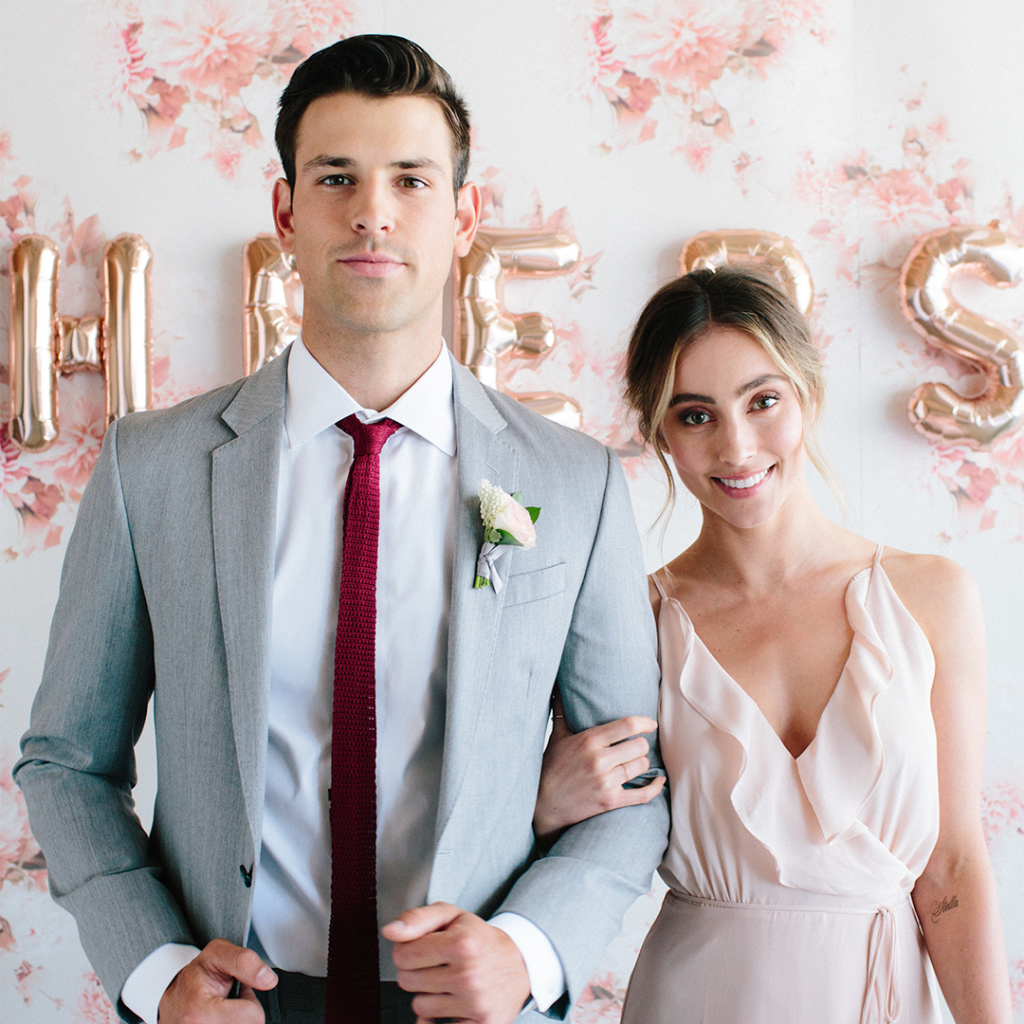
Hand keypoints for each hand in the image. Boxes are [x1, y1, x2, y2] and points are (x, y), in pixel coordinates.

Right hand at [157, 939, 276, 1022]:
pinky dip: (235, 1022)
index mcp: (200, 1015)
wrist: (172, 999)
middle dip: (245, 1014)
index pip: (253, 1017)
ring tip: (225, 1012)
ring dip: (240, 1020)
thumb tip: (268, 979)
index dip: (249, 1000)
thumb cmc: (194, 977)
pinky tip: (224, 1019)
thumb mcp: (217, 953)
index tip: (235, 992)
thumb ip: (244, 961)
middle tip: (229, 1003)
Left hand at [383, 902, 529, 1023]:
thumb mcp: (451, 916)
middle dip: (415, 972)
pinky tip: (451, 1004)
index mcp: (461, 944)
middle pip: (406, 981)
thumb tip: (390, 931)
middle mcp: (469, 975)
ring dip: (428, 995)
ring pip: (419, 1006)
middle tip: (436, 964)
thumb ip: (417, 918)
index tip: (421, 948)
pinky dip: (437, 1019)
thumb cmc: (478, 939)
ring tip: (447, 982)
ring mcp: (475, 1003)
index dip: (407, 950)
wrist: (518, 964)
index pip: (402, 954)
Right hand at [533, 690, 664, 841]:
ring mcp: (605, 782)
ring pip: (641, 766)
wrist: (543, 805)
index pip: (627, 726)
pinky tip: (659, 780)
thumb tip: (557, 686)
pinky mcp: (610, 801)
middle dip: (640, 746)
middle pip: (639, 746)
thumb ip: (562, 711)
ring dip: (642, 763)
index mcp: (588, 741)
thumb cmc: (551, 767)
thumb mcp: (556, 737)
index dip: (644, 722)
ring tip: (636, 762)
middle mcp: (599, 760)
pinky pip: (643, 794)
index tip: (650, 723)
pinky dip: (655, 787)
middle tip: (635, 747)